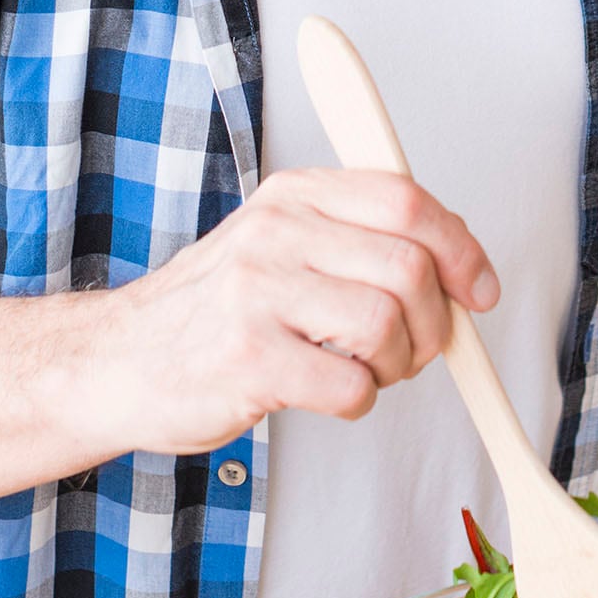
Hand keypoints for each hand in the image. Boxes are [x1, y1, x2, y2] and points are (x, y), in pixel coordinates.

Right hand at [95, 168, 499, 453]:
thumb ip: (357, 238)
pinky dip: (361, 402)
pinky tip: (330, 396)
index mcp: (294, 196)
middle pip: (410, 266)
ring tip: (367, 372)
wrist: (117, 362)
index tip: (480, 292)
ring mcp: (257, 294)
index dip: (461, 249)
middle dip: (434, 323)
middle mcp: (275, 232)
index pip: (408, 200)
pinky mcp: (248, 360)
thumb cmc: (212, 311)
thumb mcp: (280, 244)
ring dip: (397, 365)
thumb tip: (458, 258)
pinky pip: (352, 385)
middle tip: (414, 351)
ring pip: (387, 324)